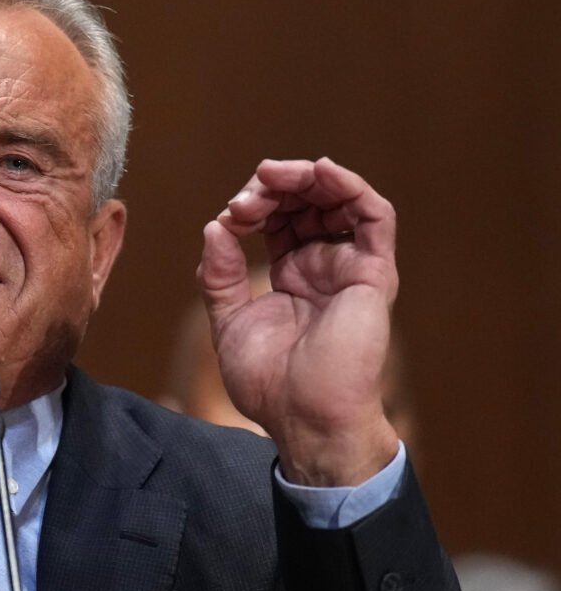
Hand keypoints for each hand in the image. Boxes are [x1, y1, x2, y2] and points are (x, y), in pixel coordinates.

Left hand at [197, 158, 399, 485]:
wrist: (303, 419)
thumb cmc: (269, 383)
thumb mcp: (229, 321)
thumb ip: (219, 275)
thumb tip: (215, 226)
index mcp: (293, 275)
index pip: (280, 219)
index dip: (255, 206)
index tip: (229, 215)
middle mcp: (324, 266)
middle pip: (308, 203)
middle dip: (276, 187)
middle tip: (247, 194)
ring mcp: (350, 267)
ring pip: (341, 199)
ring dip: (307, 178)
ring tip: (273, 175)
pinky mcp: (374, 274)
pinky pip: (375, 216)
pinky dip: (351, 187)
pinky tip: (322, 171)